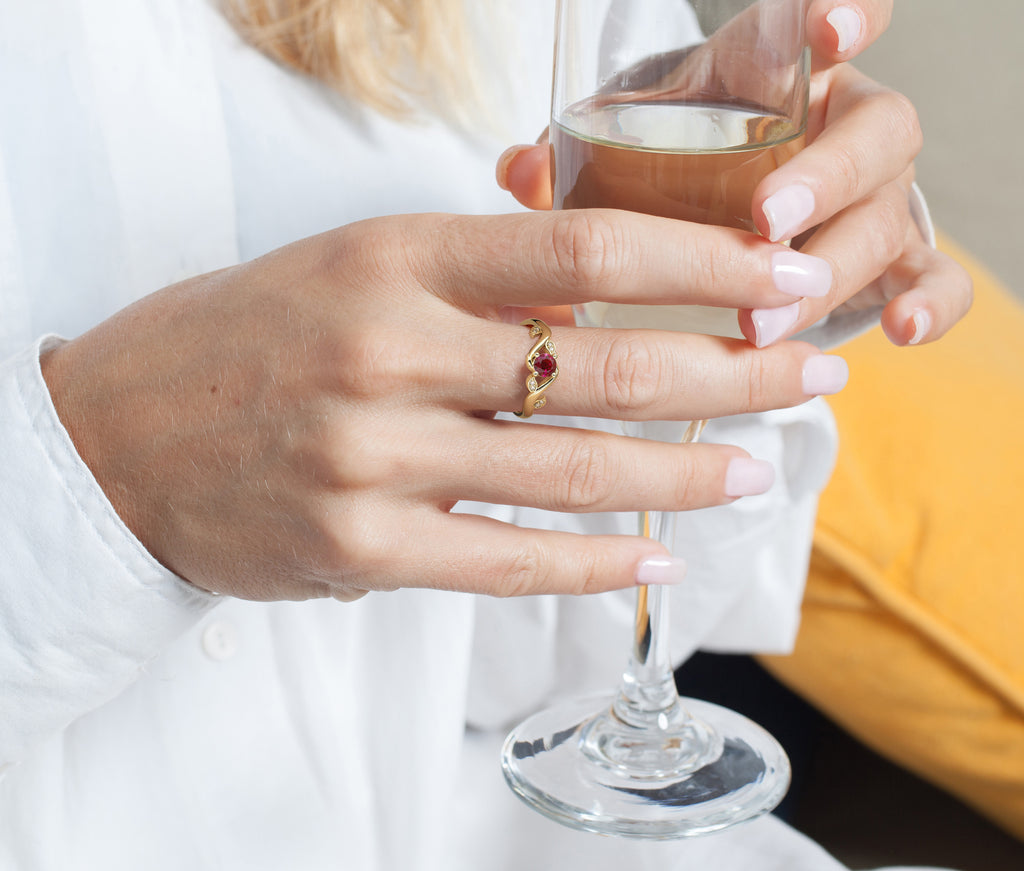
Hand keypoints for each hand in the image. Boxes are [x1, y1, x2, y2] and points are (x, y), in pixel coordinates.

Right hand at [42, 211, 847, 601]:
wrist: (113, 437)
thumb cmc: (242, 341)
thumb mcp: (352, 269)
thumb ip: (472, 285)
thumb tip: (598, 302)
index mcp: (392, 256)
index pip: (587, 244)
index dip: (703, 258)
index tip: (781, 273)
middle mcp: (388, 351)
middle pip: (606, 365)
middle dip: (734, 372)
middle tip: (812, 376)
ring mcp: (372, 458)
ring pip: (572, 470)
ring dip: (686, 473)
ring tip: (759, 471)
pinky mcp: (359, 549)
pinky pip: (506, 560)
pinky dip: (595, 562)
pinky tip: (660, 555)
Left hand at [497, 0, 971, 347]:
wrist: (735, 201)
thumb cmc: (675, 165)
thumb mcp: (627, 145)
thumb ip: (575, 152)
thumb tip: (518, 171)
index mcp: (773, 80)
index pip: (816, 28)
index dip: (837, 15)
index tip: (832, 31)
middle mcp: (839, 127)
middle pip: (871, 132)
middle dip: (824, 179)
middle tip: (767, 228)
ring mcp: (875, 193)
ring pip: (890, 214)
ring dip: (835, 270)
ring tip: (769, 323)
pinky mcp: (894, 254)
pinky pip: (934, 272)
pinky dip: (932, 300)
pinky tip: (902, 332)